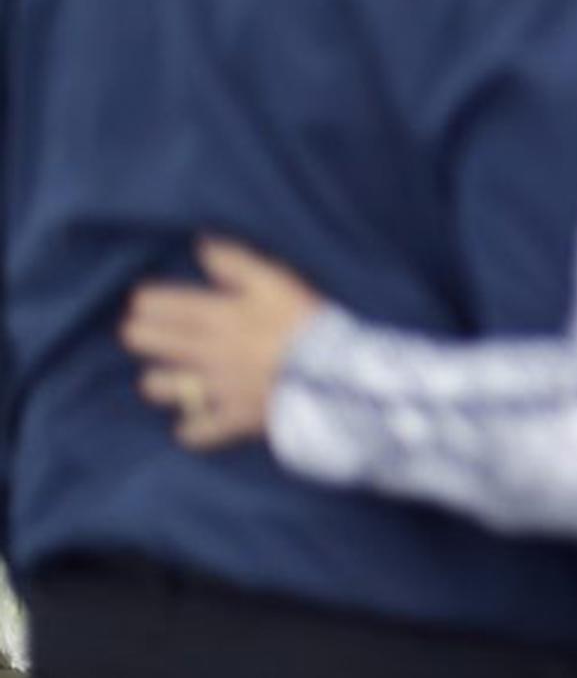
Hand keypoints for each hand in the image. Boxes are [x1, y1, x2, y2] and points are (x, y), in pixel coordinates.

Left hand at [121, 236, 323, 449]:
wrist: (334, 374)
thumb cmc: (307, 321)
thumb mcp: (277, 280)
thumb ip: (236, 262)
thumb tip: (202, 246)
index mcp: (216, 314)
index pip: (156, 305)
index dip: (146, 302)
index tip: (148, 302)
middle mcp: (204, 351)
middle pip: (144, 342)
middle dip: (141, 334)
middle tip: (150, 334)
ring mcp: (214, 388)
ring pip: (159, 387)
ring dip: (161, 380)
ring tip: (172, 376)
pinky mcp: (230, 419)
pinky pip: (195, 431)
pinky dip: (192, 427)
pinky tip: (195, 420)